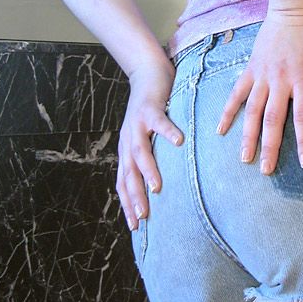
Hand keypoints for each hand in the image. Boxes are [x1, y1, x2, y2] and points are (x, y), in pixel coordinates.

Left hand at [116, 62, 182, 229]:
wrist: (147, 74)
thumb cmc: (152, 108)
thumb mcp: (148, 136)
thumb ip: (153, 156)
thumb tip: (162, 183)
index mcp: (128, 149)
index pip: (123, 182)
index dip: (127, 204)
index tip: (135, 227)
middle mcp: (128, 140)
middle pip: (129, 172)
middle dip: (135, 196)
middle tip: (143, 217)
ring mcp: (137, 124)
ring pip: (140, 151)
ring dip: (148, 170)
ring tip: (157, 188)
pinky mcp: (150, 108)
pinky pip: (160, 122)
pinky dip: (168, 132)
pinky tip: (179, 143)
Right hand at [217, 12, 302, 174]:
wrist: (294, 6)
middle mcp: (281, 79)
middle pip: (273, 120)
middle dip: (270, 147)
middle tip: (267, 171)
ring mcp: (263, 75)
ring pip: (251, 110)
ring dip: (247, 135)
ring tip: (245, 159)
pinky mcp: (252, 68)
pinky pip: (237, 93)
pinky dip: (227, 112)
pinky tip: (221, 130)